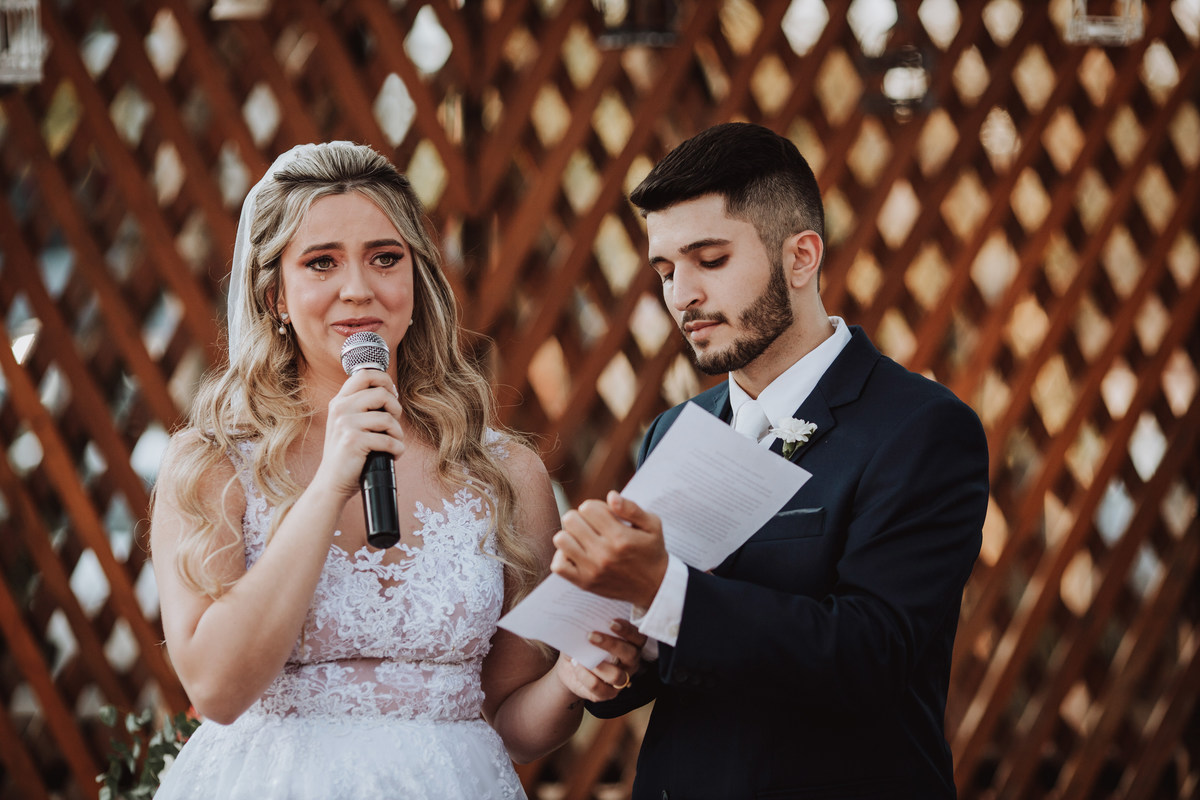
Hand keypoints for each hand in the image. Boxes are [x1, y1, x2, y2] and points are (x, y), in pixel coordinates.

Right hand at [317, 369, 404, 496]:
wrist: (331, 482)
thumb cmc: (347, 453)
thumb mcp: (348, 423)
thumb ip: (362, 405)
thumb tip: (391, 390)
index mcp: (340, 401)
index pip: (365, 374)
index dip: (385, 380)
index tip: (392, 395)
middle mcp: (341, 408)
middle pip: (382, 393)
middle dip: (396, 409)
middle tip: (393, 425)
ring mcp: (345, 424)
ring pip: (388, 419)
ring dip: (398, 434)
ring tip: (392, 443)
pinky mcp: (353, 441)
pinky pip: (389, 441)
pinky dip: (397, 450)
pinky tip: (392, 455)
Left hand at [551, 492, 668, 607]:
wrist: (654, 586)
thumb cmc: (651, 550)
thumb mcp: (652, 525)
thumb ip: (631, 508)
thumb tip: (610, 495)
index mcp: (620, 537)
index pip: (587, 507)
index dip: (594, 507)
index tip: (604, 516)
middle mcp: (604, 554)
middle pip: (570, 520)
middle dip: (580, 518)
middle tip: (593, 527)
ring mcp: (592, 570)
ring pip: (561, 539)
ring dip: (570, 535)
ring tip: (583, 539)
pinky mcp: (584, 583)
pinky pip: (558, 565)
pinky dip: (563, 557)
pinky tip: (577, 554)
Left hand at [553, 619, 647, 701]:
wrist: (569, 666)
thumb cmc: (583, 643)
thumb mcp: (586, 632)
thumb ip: (590, 625)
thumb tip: (583, 618)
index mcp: (631, 644)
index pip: (639, 637)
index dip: (628, 630)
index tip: (611, 622)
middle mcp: (630, 663)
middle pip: (631, 655)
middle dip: (612, 644)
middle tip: (591, 636)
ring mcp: (620, 680)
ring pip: (618, 676)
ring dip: (599, 666)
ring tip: (582, 658)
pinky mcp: (607, 694)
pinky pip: (600, 688)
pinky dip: (586, 677)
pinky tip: (577, 666)